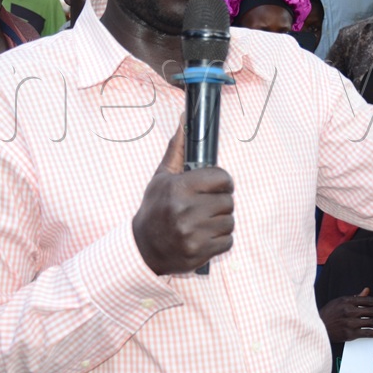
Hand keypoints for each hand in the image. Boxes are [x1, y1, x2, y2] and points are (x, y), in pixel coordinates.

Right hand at [132, 125, 233, 274]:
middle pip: (229, 201)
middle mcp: (185, 211)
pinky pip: (228, 241)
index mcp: (179, 188)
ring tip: (204, 221)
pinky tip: (204, 236)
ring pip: (230, 222)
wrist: (143, 248)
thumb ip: (178, 149)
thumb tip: (185, 119)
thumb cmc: (155, 208)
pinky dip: (220, 240)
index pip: (222, 178)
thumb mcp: (162, 177)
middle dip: (221, 203)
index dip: (222, 181)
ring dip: (221, 222)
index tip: (216, 186)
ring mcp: (192, 234)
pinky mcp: (198, 253)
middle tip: (207, 206)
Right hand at [318, 288, 372, 341]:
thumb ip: (356, 297)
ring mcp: (351, 323)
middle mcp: (350, 311)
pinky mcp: (350, 334)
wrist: (319, 327)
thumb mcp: (340, 301)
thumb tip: (367, 290)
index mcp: (348, 301)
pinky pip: (367, 333)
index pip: (369, 300)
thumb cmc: (329, 313)